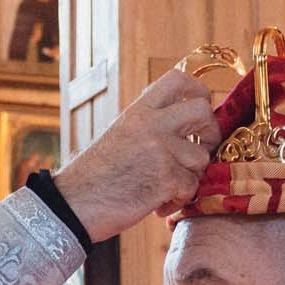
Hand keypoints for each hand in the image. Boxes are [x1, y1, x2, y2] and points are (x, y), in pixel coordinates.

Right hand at [53, 70, 218, 241]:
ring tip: (166, 189)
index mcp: (138, 111)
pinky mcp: (166, 177)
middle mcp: (151, 124)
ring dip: (190, 177)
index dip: (198, 93)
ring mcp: (160, 149)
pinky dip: (178, 200)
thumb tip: (188, 127)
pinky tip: (158, 205)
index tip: (199, 114)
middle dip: (210, 133)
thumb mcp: (120, 136)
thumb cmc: (96, 177)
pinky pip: (191, 186)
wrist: (74, 204)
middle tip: (199, 150)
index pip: (179, 79)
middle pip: (202, 111)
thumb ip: (150, 126)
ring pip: (201, 157)